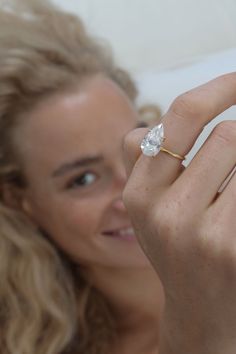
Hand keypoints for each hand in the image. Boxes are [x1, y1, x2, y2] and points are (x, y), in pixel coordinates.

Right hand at [123, 73, 235, 352]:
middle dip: (235, 146)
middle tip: (227, 174)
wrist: (202, 309)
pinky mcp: (234, 249)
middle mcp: (165, 212)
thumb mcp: (147, 202)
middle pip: (228, 134)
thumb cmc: (178, 243)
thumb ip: (141, 156)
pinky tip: (231, 211)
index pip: (181, 116)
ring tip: (225, 201)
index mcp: (140, 194)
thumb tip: (157, 120)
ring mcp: (203, 234)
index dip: (217, 88)